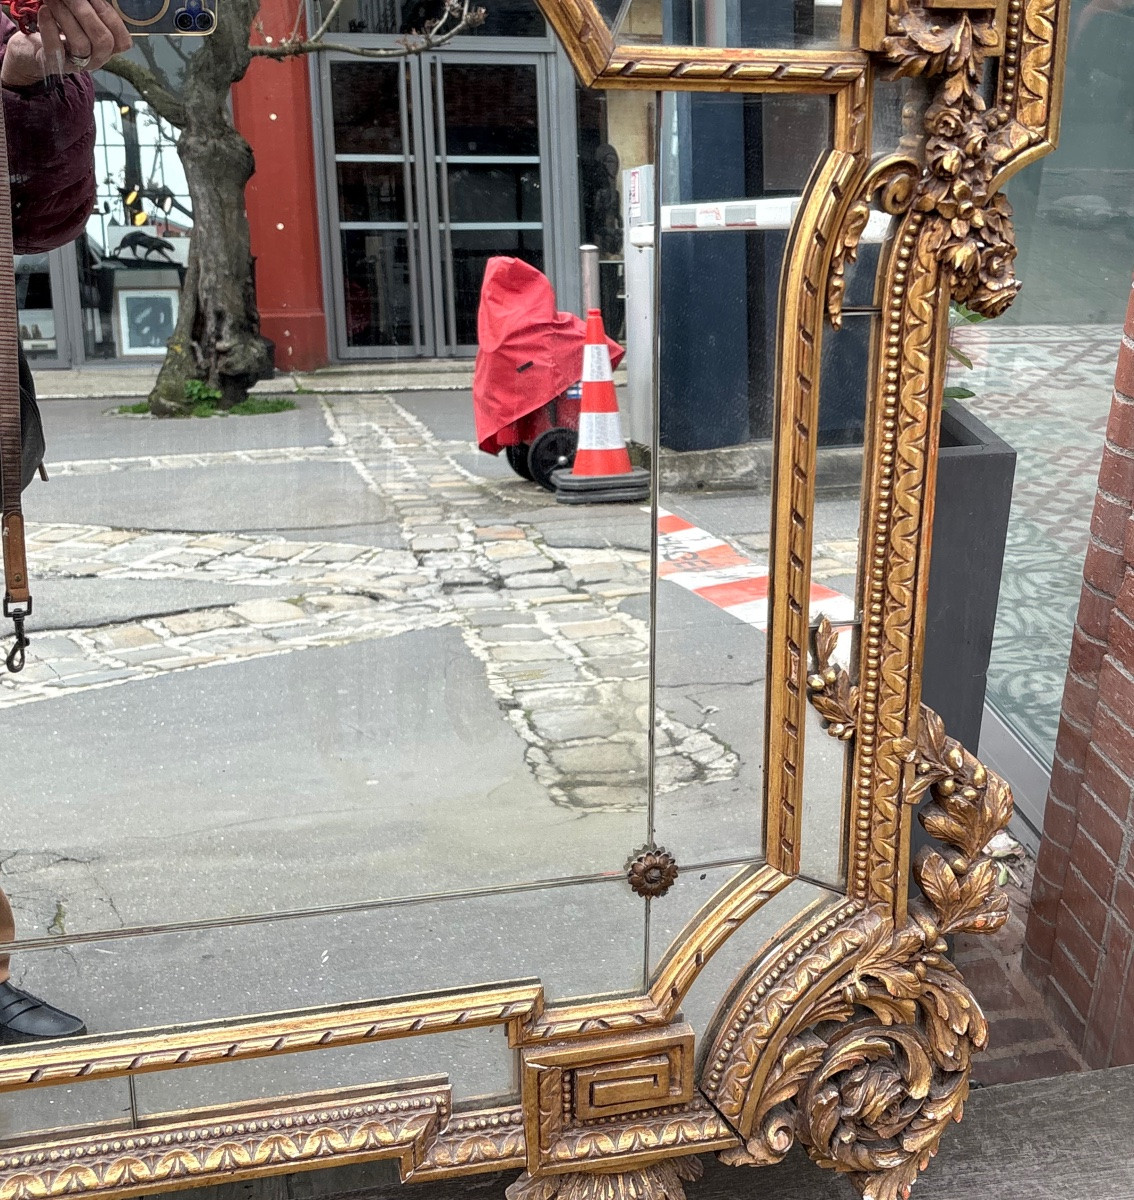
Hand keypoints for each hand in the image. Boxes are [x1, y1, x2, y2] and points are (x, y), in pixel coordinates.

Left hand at [2, 0, 130, 87]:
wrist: (35, 49)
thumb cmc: (61, 29)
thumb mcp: (82, 21)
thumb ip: (91, 10)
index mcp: (107, 49)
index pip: (122, 41)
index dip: (110, 17)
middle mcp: (95, 60)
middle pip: (103, 41)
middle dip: (87, 13)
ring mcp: (75, 64)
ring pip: (81, 44)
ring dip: (66, 16)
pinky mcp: (54, 63)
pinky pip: (55, 47)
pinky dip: (49, 26)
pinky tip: (44, 11)